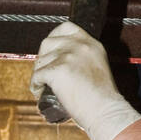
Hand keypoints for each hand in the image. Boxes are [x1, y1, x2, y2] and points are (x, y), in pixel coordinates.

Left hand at [30, 20, 140, 139]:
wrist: (105, 112)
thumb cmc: (103, 98)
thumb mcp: (97, 67)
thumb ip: (84, 58)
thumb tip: (62, 60)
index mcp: (92, 44)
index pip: (66, 27)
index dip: (54, 37)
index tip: (50, 49)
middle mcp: (80, 46)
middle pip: (48, 42)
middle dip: (42, 57)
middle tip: (44, 71)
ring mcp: (68, 57)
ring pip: (41, 61)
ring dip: (38, 73)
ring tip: (44, 87)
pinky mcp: (57, 70)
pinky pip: (37, 75)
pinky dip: (35, 85)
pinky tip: (39, 91)